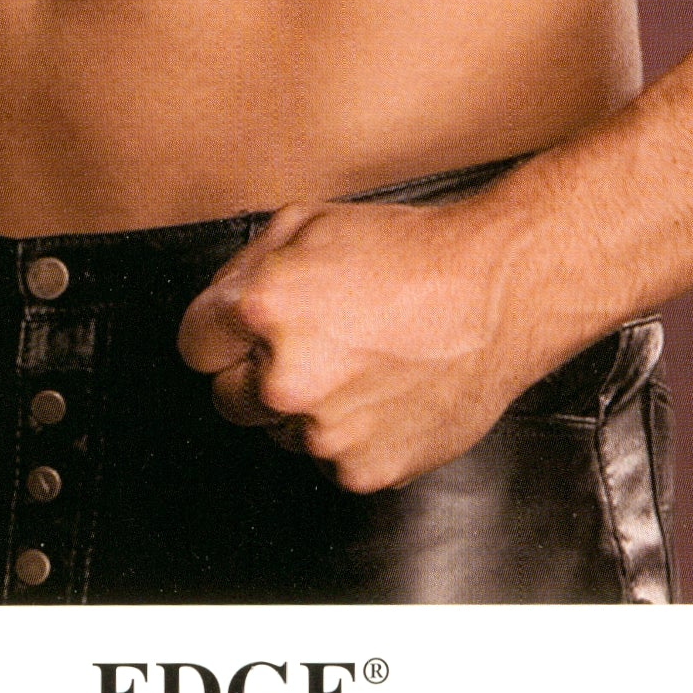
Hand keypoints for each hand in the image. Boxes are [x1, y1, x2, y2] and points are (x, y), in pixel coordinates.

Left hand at [176, 195, 557, 492]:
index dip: (220, 332)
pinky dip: (351, 433)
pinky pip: (331, 459)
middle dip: (256, 373)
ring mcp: (325, 432)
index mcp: (263, 311)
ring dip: (307, 406)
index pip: (194, 345)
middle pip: (228, 398)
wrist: (498, 294)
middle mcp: (285, 379)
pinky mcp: (363, 470)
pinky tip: (384, 391)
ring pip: (281, 432)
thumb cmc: (412, 254)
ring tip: (361, 361)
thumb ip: (245, 268)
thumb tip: (219, 307)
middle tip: (313, 343)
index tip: (243, 332)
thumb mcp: (310, 221)